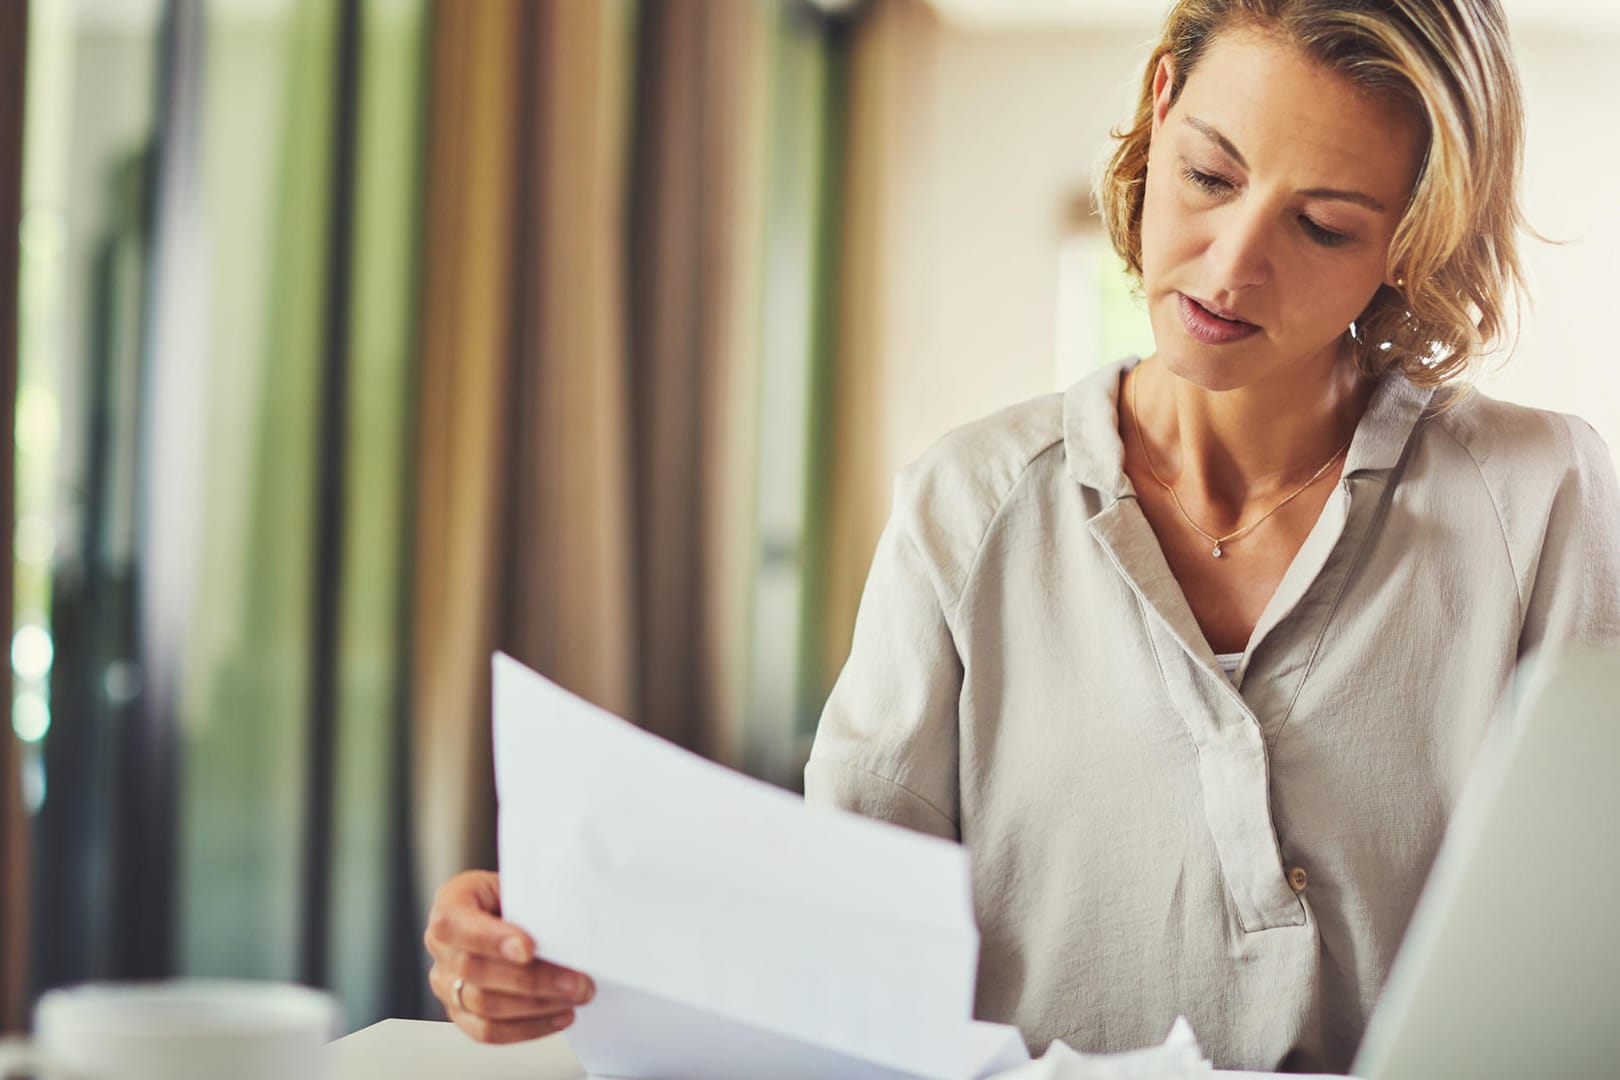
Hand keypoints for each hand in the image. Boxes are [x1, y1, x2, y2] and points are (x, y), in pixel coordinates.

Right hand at [424, 869, 595, 1043]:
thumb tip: (567, 929)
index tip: (529, 949)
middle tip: (577, 982)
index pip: (456, 923)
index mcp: (450, 903)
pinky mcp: (460, 1012)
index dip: (492, 939)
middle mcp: (441, 945)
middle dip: (534, 979)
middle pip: (476, 971)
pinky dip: (528, 1028)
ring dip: (537, 1006)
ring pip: (484, 1006)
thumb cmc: (517, 896)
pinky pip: (488, 1031)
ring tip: (574, 998)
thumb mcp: (521, 885)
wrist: (508, 912)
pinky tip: (558, 1016)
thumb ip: (532, 904)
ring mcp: (446, 982)